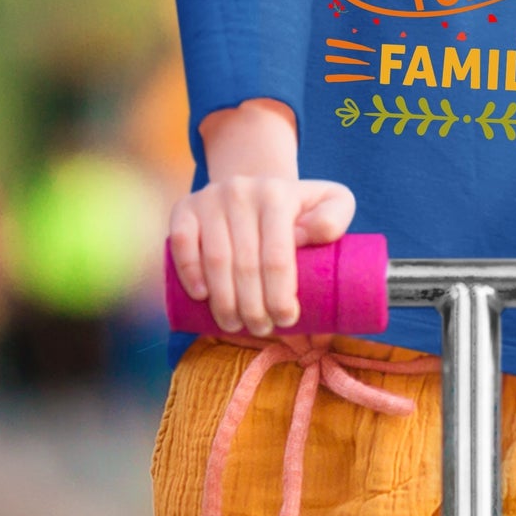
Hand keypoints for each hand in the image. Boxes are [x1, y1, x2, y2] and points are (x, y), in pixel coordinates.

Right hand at [167, 177, 355, 336]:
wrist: (256, 186)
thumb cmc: (298, 207)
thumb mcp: (332, 201)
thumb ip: (335, 216)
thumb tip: (310, 235)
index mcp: (278, 194)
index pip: (278, 255)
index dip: (280, 295)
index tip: (287, 320)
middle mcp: (242, 191)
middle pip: (246, 263)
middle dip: (253, 307)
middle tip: (262, 329)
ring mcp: (210, 197)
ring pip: (215, 260)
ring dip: (223, 302)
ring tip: (235, 326)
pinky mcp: (185, 207)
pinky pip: (181, 243)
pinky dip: (189, 273)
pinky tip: (202, 297)